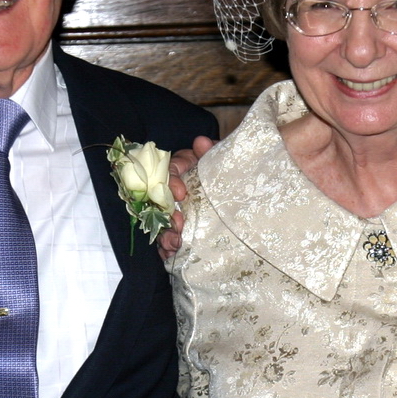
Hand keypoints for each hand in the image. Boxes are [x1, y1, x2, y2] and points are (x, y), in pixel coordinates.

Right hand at [156, 135, 214, 259]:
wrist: (236, 183)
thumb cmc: (224, 169)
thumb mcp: (220, 157)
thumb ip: (212, 150)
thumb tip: (202, 142)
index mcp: (181, 169)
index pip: (169, 172)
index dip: (171, 182)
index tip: (181, 194)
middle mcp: (173, 190)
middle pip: (160, 203)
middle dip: (166, 217)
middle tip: (178, 227)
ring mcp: (174, 211)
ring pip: (161, 223)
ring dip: (166, 236)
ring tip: (176, 245)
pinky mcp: (179, 230)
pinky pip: (167, 240)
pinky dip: (167, 249)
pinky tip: (172, 255)